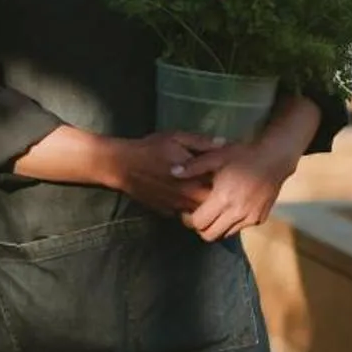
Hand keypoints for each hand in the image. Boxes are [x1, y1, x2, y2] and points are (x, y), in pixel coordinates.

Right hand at [107, 130, 222, 217]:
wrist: (122, 165)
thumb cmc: (151, 148)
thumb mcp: (177, 138)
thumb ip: (201, 143)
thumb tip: (224, 143)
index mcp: (194, 178)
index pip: (221, 186)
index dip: (227, 179)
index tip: (228, 171)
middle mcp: (187, 196)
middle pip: (212, 203)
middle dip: (218, 195)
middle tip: (220, 184)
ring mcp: (176, 206)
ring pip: (198, 211)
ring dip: (202, 203)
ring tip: (202, 190)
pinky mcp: (166, 211)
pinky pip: (183, 213)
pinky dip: (188, 207)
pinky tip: (185, 196)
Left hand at [178, 138, 294, 241]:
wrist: (274, 159)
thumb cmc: (242, 155)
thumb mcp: (216, 156)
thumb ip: (193, 166)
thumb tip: (172, 172)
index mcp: (224, 198)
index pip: (199, 223)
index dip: (189, 220)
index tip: (186, 211)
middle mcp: (237, 212)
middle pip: (209, 235)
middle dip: (200, 227)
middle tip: (197, 215)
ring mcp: (250, 218)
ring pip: (224, 234)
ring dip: (216, 226)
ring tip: (213, 211)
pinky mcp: (259, 219)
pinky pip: (239, 228)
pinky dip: (231, 223)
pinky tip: (230, 208)